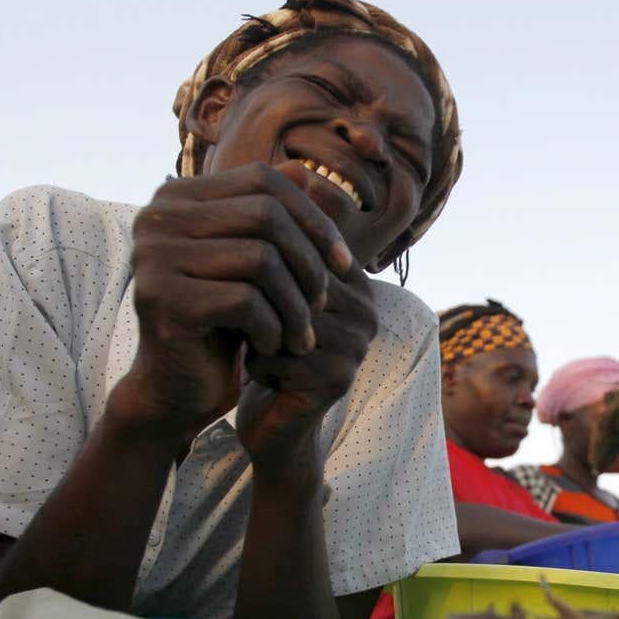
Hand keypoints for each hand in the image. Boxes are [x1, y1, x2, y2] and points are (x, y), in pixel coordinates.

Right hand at [121, 162, 352, 435]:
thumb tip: (310, 172)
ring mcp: (153, 256)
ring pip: (261, 259)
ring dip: (296, 304)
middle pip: (266, 215)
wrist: (177, 384)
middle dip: (310, 264)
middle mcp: (157, 217)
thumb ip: (274, 215)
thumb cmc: (224, 319)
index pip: (263, 180)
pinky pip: (245, 302)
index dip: (314, 218)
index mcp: (178, 196)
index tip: (344, 263)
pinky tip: (269, 349)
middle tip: (323, 305)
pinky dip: (272, 329)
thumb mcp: (254, 263)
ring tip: (301, 335)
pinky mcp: (162, 299)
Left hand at [235, 255, 379, 474]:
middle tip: (251, 326)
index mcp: (358, 285)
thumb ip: (282, 253)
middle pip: (294, 286)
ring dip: (255, 335)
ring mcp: (357, 347)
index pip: (303, 253)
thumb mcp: (275, 295)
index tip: (251, 292)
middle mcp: (368, 313)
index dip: (266, 273)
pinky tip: (262, 376)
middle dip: (259, 305)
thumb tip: (280, 195)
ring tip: (259, 350)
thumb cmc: (269, 349)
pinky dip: (256, 364)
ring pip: (282, 319)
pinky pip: (275, 354)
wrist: (273, 422)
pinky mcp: (338, 379)